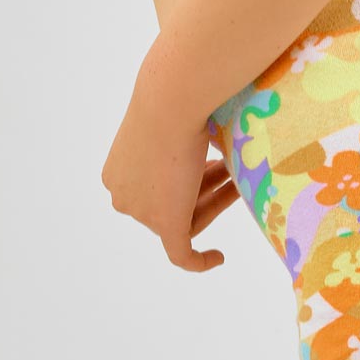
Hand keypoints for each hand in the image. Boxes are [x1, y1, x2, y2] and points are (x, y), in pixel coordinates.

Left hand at [100, 80, 239, 272]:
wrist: (172, 98)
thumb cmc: (175, 99)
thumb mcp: (172, 124)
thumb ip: (182, 141)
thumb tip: (207, 137)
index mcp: (117, 173)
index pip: (157, 190)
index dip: (191, 179)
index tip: (215, 163)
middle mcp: (123, 195)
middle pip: (172, 205)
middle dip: (206, 188)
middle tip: (235, 171)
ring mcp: (142, 212)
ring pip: (185, 219)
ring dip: (216, 201)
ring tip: (241, 184)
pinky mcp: (165, 223)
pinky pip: (181, 254)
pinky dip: (199, 261)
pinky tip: (219, 258)